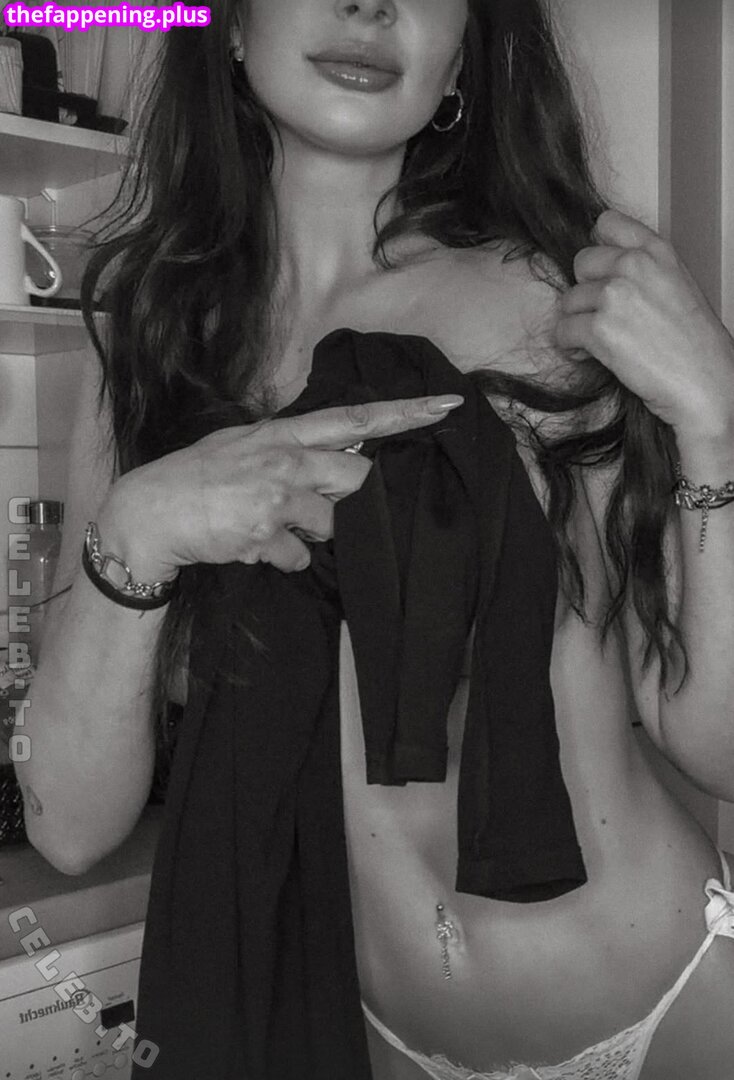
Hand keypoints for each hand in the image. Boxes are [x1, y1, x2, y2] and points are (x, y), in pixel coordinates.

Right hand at [99, 394, 462, 574]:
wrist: (149, 513)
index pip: (354, 418)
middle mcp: (285, 460)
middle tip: (308, 504)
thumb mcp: (240, 444)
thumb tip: (324, 453)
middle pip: (357, 477)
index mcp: (281, 434)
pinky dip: (280, 558)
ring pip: (330, 525)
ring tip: (267, 526)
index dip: (405, 413)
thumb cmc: (195, 477)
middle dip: (346, 499)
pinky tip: (251, 546)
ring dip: (306, 534)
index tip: (447, 405)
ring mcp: (277, 497)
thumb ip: (284, 446)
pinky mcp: (265, 533)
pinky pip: (298, 557)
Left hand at [554, 209, 733, 437]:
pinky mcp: (598, 329)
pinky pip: (563, 331)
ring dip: (577, 322)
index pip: (607, 223)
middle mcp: (633, 265)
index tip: (601, 271)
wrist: (704, 382)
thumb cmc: (694, 344)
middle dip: (586, 291)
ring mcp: (613, 295)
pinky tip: (591, 355)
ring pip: (568, 301)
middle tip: (602, 315)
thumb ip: (643, 270)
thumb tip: (604, 273)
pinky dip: (571, 347)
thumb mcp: (676, 286)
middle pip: (580, 263)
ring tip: (599, 341)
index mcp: (656, 251)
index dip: (599, 249)